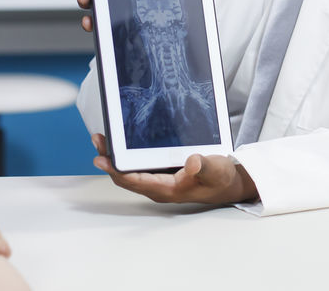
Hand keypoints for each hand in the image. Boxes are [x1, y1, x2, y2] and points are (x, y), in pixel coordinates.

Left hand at [91, 134, 257, 204]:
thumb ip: (204, 167)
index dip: (116, 170)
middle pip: (126, 176)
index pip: (134, 181)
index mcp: (168, 190)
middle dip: (110, 159)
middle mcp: (159, 187)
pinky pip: (138, 165)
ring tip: (104, 138)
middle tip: (98, 139)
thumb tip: (191, 163)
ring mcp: (159, 180)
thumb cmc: (221, 179)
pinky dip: (127, 153)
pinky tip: (122, 142)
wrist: (229, 183)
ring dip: (116, 156)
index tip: (102, 159)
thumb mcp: (216, 170)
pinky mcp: (162, 172)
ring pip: (130, 170)